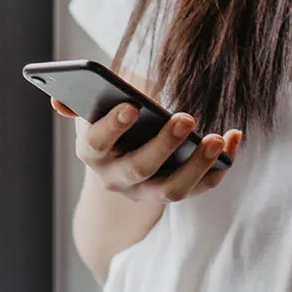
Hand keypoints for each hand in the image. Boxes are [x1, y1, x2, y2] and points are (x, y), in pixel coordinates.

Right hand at [51, 98, 243, 202]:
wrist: (121, 168)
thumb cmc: (110, 124)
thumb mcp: (92, 112)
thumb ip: (80, 102)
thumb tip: (57, 98)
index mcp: (92, 152)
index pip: (97, 143)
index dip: (112, 127)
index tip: (131, 107)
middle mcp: (117, 178)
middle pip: (139, 169)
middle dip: (163, 145)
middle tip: (185, 117)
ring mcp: (148, 192)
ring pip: (172, 190)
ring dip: (197, 165)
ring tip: (216, 139)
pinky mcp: (177, 193)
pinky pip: (203, 186)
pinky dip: (222, 165)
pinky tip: (234, 137)